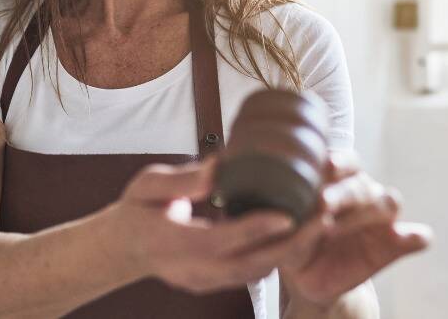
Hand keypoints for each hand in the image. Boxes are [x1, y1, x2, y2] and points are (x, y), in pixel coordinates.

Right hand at [107, 156, 325, 293]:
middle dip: (290, 246)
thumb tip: (221, 166)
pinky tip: (302, 232)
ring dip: (292, 251)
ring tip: (322, 222)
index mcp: (171, 243)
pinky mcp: (216, 282)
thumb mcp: (147, 185)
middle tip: (323, 218)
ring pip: (256, 273)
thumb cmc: (137, 209)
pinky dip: (280, 255)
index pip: (218, 241)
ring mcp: (205, 281)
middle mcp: (192, 269)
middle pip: (248, 266)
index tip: (287, 216)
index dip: (253, 230)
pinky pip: (253, 273)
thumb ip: (182, 180)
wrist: (124, 248)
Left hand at [280, 150, 431, 306]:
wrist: (311, 279)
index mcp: (336, 181)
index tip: (328, 167)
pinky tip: (412, 238)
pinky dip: (416, 237)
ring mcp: (381, 219)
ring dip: (371, 212)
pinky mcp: (395, 244)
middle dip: (344, 193)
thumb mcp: (287, 240)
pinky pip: (416, 237)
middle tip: (323, 204)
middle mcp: (361, 193)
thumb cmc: (295, 247)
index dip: (339, 162)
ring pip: (388, 204)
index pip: (345, 162)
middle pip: (362, 185)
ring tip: (342, 227)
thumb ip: (298, 230)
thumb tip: (314, 219)